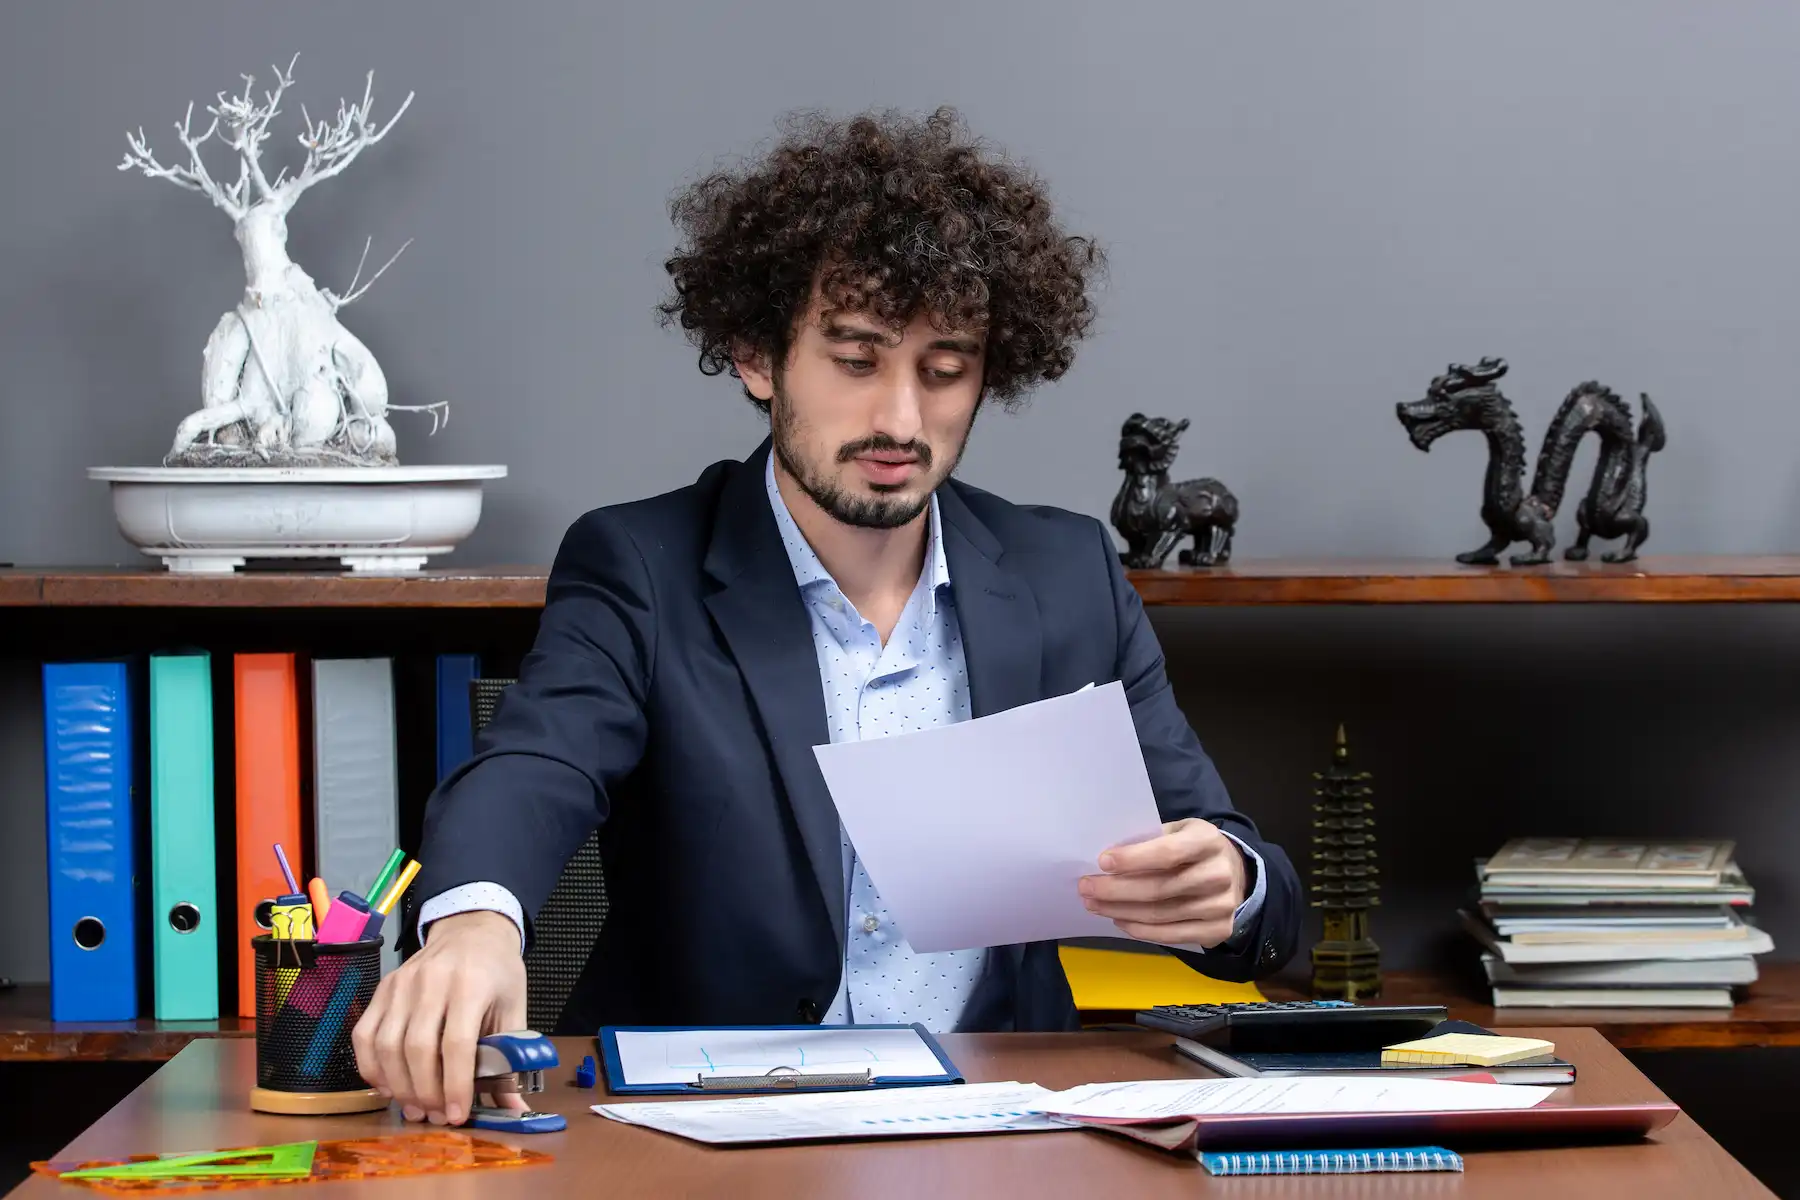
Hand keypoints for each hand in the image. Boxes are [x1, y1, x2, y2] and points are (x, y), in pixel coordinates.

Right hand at [352, 910, 529, 1125]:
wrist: (471, 929)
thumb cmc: (496, 971)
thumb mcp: (514, 1008)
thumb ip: (510, 1057)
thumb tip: (513, 1105)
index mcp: (471, 984)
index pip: (457, 1043)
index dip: (455, 1085)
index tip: (457, 1114)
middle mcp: (432, 981)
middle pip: (417, 1048)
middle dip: (425, 1092)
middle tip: (435, 1117)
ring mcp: (401, 984)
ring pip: (386, 1046)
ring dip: (398, 1086)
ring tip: (416, 1108)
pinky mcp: (382, 988)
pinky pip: (364, 1035)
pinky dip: (371, 1067)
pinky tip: (389, 1086)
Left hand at [1078, 818, 1247, 946]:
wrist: (1235, 872)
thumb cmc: (1193, 848)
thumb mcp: (1177, 831)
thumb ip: (1149, 840)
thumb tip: (1106, 860)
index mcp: (1207, 841)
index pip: (1166, 853)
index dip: (1132, 859)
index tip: (1102, 862)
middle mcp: (1218, 874)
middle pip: (1158, 889)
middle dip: (1115, 890)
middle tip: (1086, 888)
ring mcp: (1220, 906)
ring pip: (1160, 914)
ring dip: (1120, 911)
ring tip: (1094, 905)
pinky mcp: (1217, 930)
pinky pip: (1170, 935)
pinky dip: (1140, 930)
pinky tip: (1119, 920)